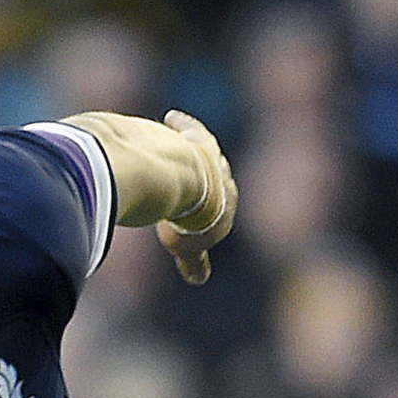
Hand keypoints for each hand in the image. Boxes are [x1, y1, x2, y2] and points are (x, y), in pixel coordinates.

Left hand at [154, 111, 235, 285]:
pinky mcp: (198, 140)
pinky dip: (183, 125)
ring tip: (182, 147)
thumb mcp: (187, 248)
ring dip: (197, 151)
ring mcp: (214, 160)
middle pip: (218, 177)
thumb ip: (193, 262)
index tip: (199, 209)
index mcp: (226, 207)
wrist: (190, 189)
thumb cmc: (188, 223)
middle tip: (196, 176)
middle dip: (209, 177)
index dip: (210, 208)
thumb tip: (197, 279)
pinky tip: (170, 118)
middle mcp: (225, 180)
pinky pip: (191, 131)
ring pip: (207, 154)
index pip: (222, 206)